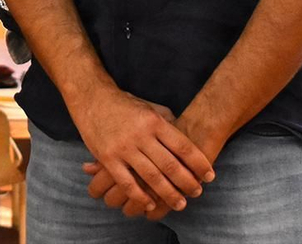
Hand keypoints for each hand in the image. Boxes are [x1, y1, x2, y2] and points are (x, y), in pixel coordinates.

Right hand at [87, 107, 228, 219]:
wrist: (91, 97)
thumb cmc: (124, 103)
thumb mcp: (149, 107)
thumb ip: (167, 122)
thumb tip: (185, 140)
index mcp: (154, 121)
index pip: (183, 147)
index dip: (199, 164)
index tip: (210, 176)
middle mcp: (141, 135)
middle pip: (171, 165)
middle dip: (188, 182)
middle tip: (197, 192)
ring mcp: (124, 148)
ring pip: (152, 177)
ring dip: (169, 194)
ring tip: (180, 203)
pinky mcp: (108, 158)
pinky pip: (127, 183)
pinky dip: (140, 196)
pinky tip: (151, 204)